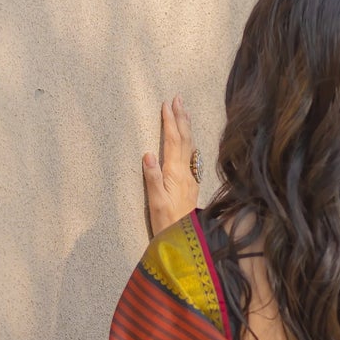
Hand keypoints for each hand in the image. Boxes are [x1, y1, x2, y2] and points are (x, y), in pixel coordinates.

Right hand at [143, 95, 200, 237]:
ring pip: (190, 146)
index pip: (173, 141)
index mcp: (175, 174)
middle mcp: (185, 173)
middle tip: (177, 98)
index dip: (170, 122)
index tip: (166, 104)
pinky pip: (191, 156)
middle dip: (180, 117)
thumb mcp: (155, 203)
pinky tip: (189, 140)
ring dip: (187, 127)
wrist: (184, 242)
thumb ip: (152, 179)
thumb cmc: (166, 224)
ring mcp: (190, 178)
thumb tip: (148, 155)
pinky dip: (189, 142)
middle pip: (184, 139)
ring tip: (184, 111)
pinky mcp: (191, 184)